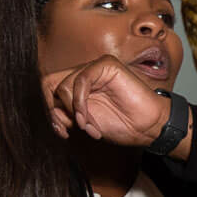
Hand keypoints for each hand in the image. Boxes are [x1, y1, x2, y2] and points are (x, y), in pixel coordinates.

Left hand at [45, 57, 171, 148]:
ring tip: (88, 126)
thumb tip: (51, 111)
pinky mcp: (106, 64)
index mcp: (78, 86)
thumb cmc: (122, 125)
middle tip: (70, 129)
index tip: (62, 131)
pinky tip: (87, 118)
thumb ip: (65, 114)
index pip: (50, 90)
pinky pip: (80, 80)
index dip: (50, 110)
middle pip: (51, 85)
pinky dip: (79, 103)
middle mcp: (84, 75)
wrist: (147, 127)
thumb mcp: (84, 122)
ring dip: (73, 111)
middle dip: (57, 111)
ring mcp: (94, 68)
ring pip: (63, 86)